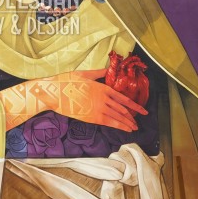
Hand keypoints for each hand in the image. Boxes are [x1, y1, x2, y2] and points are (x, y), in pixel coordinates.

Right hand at [0, 68, 147, 132]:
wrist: (54, 93)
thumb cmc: (67, 81)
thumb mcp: (84, 73)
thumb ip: (99, 73)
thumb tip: (108, 69)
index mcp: (103, 87)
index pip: (123, 99)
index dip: (135, 106)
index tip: (142, 111)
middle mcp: (103, 98)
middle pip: (123, 109)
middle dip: (132, 117)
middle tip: (139, 121)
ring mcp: (98, 109)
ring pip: (117, 117)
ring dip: (127, 123)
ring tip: (134, 128)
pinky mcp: (91, 117)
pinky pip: (109, 123)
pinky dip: (119, 126)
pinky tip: (125, 129)